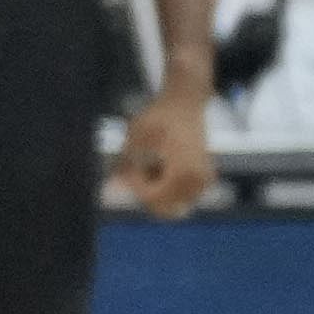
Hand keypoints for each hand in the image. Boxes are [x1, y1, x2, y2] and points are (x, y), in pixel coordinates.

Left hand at [111, 78, 215, 218]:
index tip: (132, 164)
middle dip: (146, 194)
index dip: (136, 186)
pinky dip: (166, 190)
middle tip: (140, 167)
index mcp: (184, 172)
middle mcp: (199, 181)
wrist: (185, 102)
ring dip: (156, 193)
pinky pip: (180, 199)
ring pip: (173, 207)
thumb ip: (124, 163)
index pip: (154, 199)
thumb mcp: (135, 136)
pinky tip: (161, 166)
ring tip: (152, 165)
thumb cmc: (158, 116)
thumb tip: (110, 188)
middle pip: (165, 210)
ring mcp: (204, 182)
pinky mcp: (204, 181)